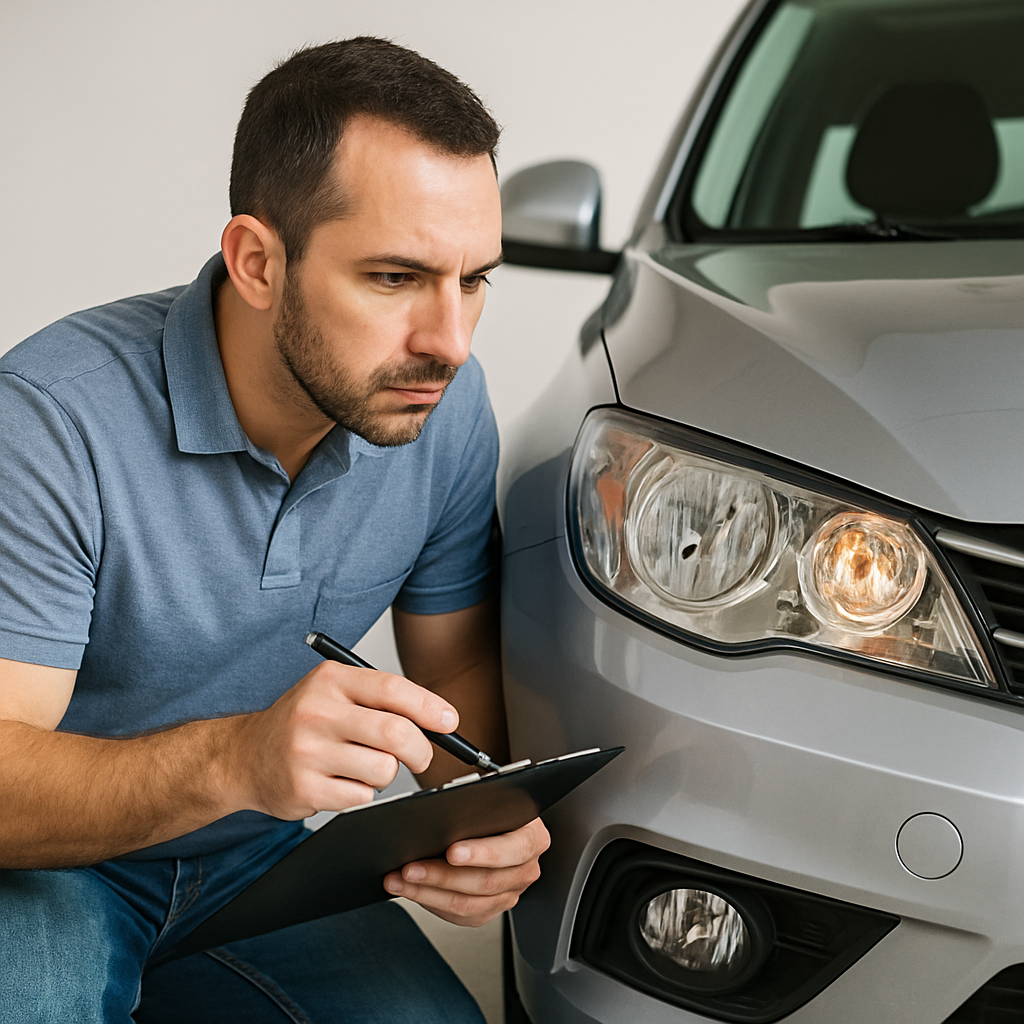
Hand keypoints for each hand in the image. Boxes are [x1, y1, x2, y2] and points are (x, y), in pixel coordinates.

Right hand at [230, 660, 458, 819]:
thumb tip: (441, 720)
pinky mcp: (304, 788)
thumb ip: (381, 700)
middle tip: (421, 756)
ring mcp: (307, 752)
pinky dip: (361, 792)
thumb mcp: (334, 693)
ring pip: (383, 770)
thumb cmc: (302, 722)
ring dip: (385, 774)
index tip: (450, 721)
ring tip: (363, 765)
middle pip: (395, 733)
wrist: (242, 756)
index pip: (392, 689)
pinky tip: (339, 781)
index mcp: (330, 680)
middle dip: (421, 750)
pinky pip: (361, 796)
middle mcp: (317, 712)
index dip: (429, 707)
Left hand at [383, 817, 550, 926]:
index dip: (481, 853)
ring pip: (467, 904)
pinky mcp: (490, 910)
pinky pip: (459, 915)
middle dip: (441, 876)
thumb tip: (442, 812)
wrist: (497, 822)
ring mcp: (509, 894)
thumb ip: (477, 806)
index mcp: (534, 839)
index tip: (451, 851)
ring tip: (399, 879)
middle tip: (410, 868)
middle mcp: (526, 870)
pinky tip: (410, 890)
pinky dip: (430, 903)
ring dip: (427, 892)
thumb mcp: (492, 798)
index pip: (511, 850)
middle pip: (485, 882)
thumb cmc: (493, 807)